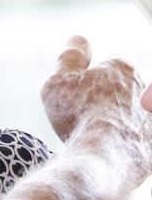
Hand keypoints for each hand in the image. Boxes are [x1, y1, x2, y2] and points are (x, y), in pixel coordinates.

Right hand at [41, 35, 151, 183]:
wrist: (104, 159)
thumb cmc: (79, 115)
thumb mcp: (58, 80)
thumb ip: (68, 57)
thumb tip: (78, 40)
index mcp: (123, 68)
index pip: (107, 65)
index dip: (87, 78)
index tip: (73, 92)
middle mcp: (144, 90)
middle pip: (119, 90)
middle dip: (102, 98)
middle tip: (80, 114)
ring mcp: (150, 120)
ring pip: (127, 115)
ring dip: (112, 121)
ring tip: (90, 134)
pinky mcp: (151, 146)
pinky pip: (132, 139)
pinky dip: (120, 143)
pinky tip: (104, 149)